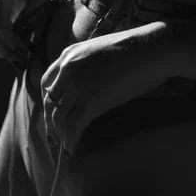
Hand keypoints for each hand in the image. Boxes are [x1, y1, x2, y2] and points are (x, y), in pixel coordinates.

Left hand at [39, 21, 172, 154]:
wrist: (150, 48)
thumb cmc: (133, 49)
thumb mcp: (98, 49)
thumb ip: (84, 63)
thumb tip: (82, 83)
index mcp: (69, 54)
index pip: (45, 83)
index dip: (48, 102)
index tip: (52, 114)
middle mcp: (68, 69)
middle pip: (50, 103)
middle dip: (51, 122)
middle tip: (56, 136)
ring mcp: (79, 85)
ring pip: (59, 117)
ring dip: (61, 134)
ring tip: (66, 144)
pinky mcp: (92, 101)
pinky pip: (73, 126)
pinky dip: (71, 139)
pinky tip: (74, 147)